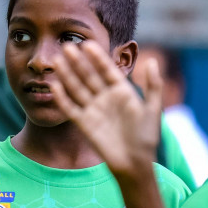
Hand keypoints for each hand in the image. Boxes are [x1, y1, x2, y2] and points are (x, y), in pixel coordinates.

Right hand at [52, 43, 163, 179]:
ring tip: (57, 61)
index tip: (87, 44)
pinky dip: (62, 98)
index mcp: (121, 92)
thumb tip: (153, 61)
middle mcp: (105, 98)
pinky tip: (54, 85)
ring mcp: (93, 110)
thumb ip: (153, 86)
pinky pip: (70, 108)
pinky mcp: (84, 124)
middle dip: (78, 62)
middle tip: (66, 46)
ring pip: (77, 89)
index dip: (97, 58)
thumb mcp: (152, 110)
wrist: (134, 163)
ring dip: (66, 75)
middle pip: (88, 76)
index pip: (107, 70)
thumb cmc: (146, 138)